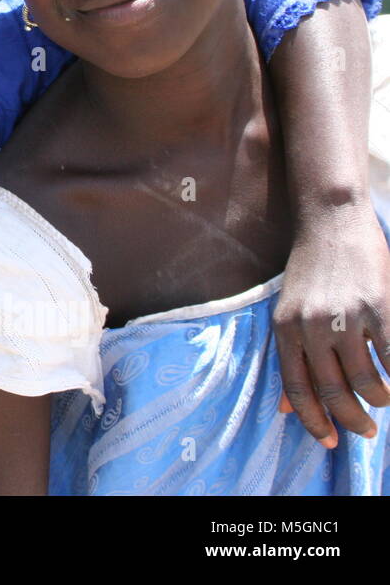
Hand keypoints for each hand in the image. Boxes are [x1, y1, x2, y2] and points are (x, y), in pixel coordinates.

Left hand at [274, 203, 389, 445]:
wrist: (330, 221)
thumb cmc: (310, 270)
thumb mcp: (288, 312)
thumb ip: (289, 359)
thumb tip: (283, 409)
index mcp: (284, 329)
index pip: (296, 390)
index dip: (314, 422)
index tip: (329, 442)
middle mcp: (310, 326)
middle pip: (332, 392)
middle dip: (350, 420)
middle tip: (365, 433)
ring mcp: (344, 317)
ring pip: (365, 380)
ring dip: (377, 399)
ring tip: (382, 400)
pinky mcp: (377, 306)